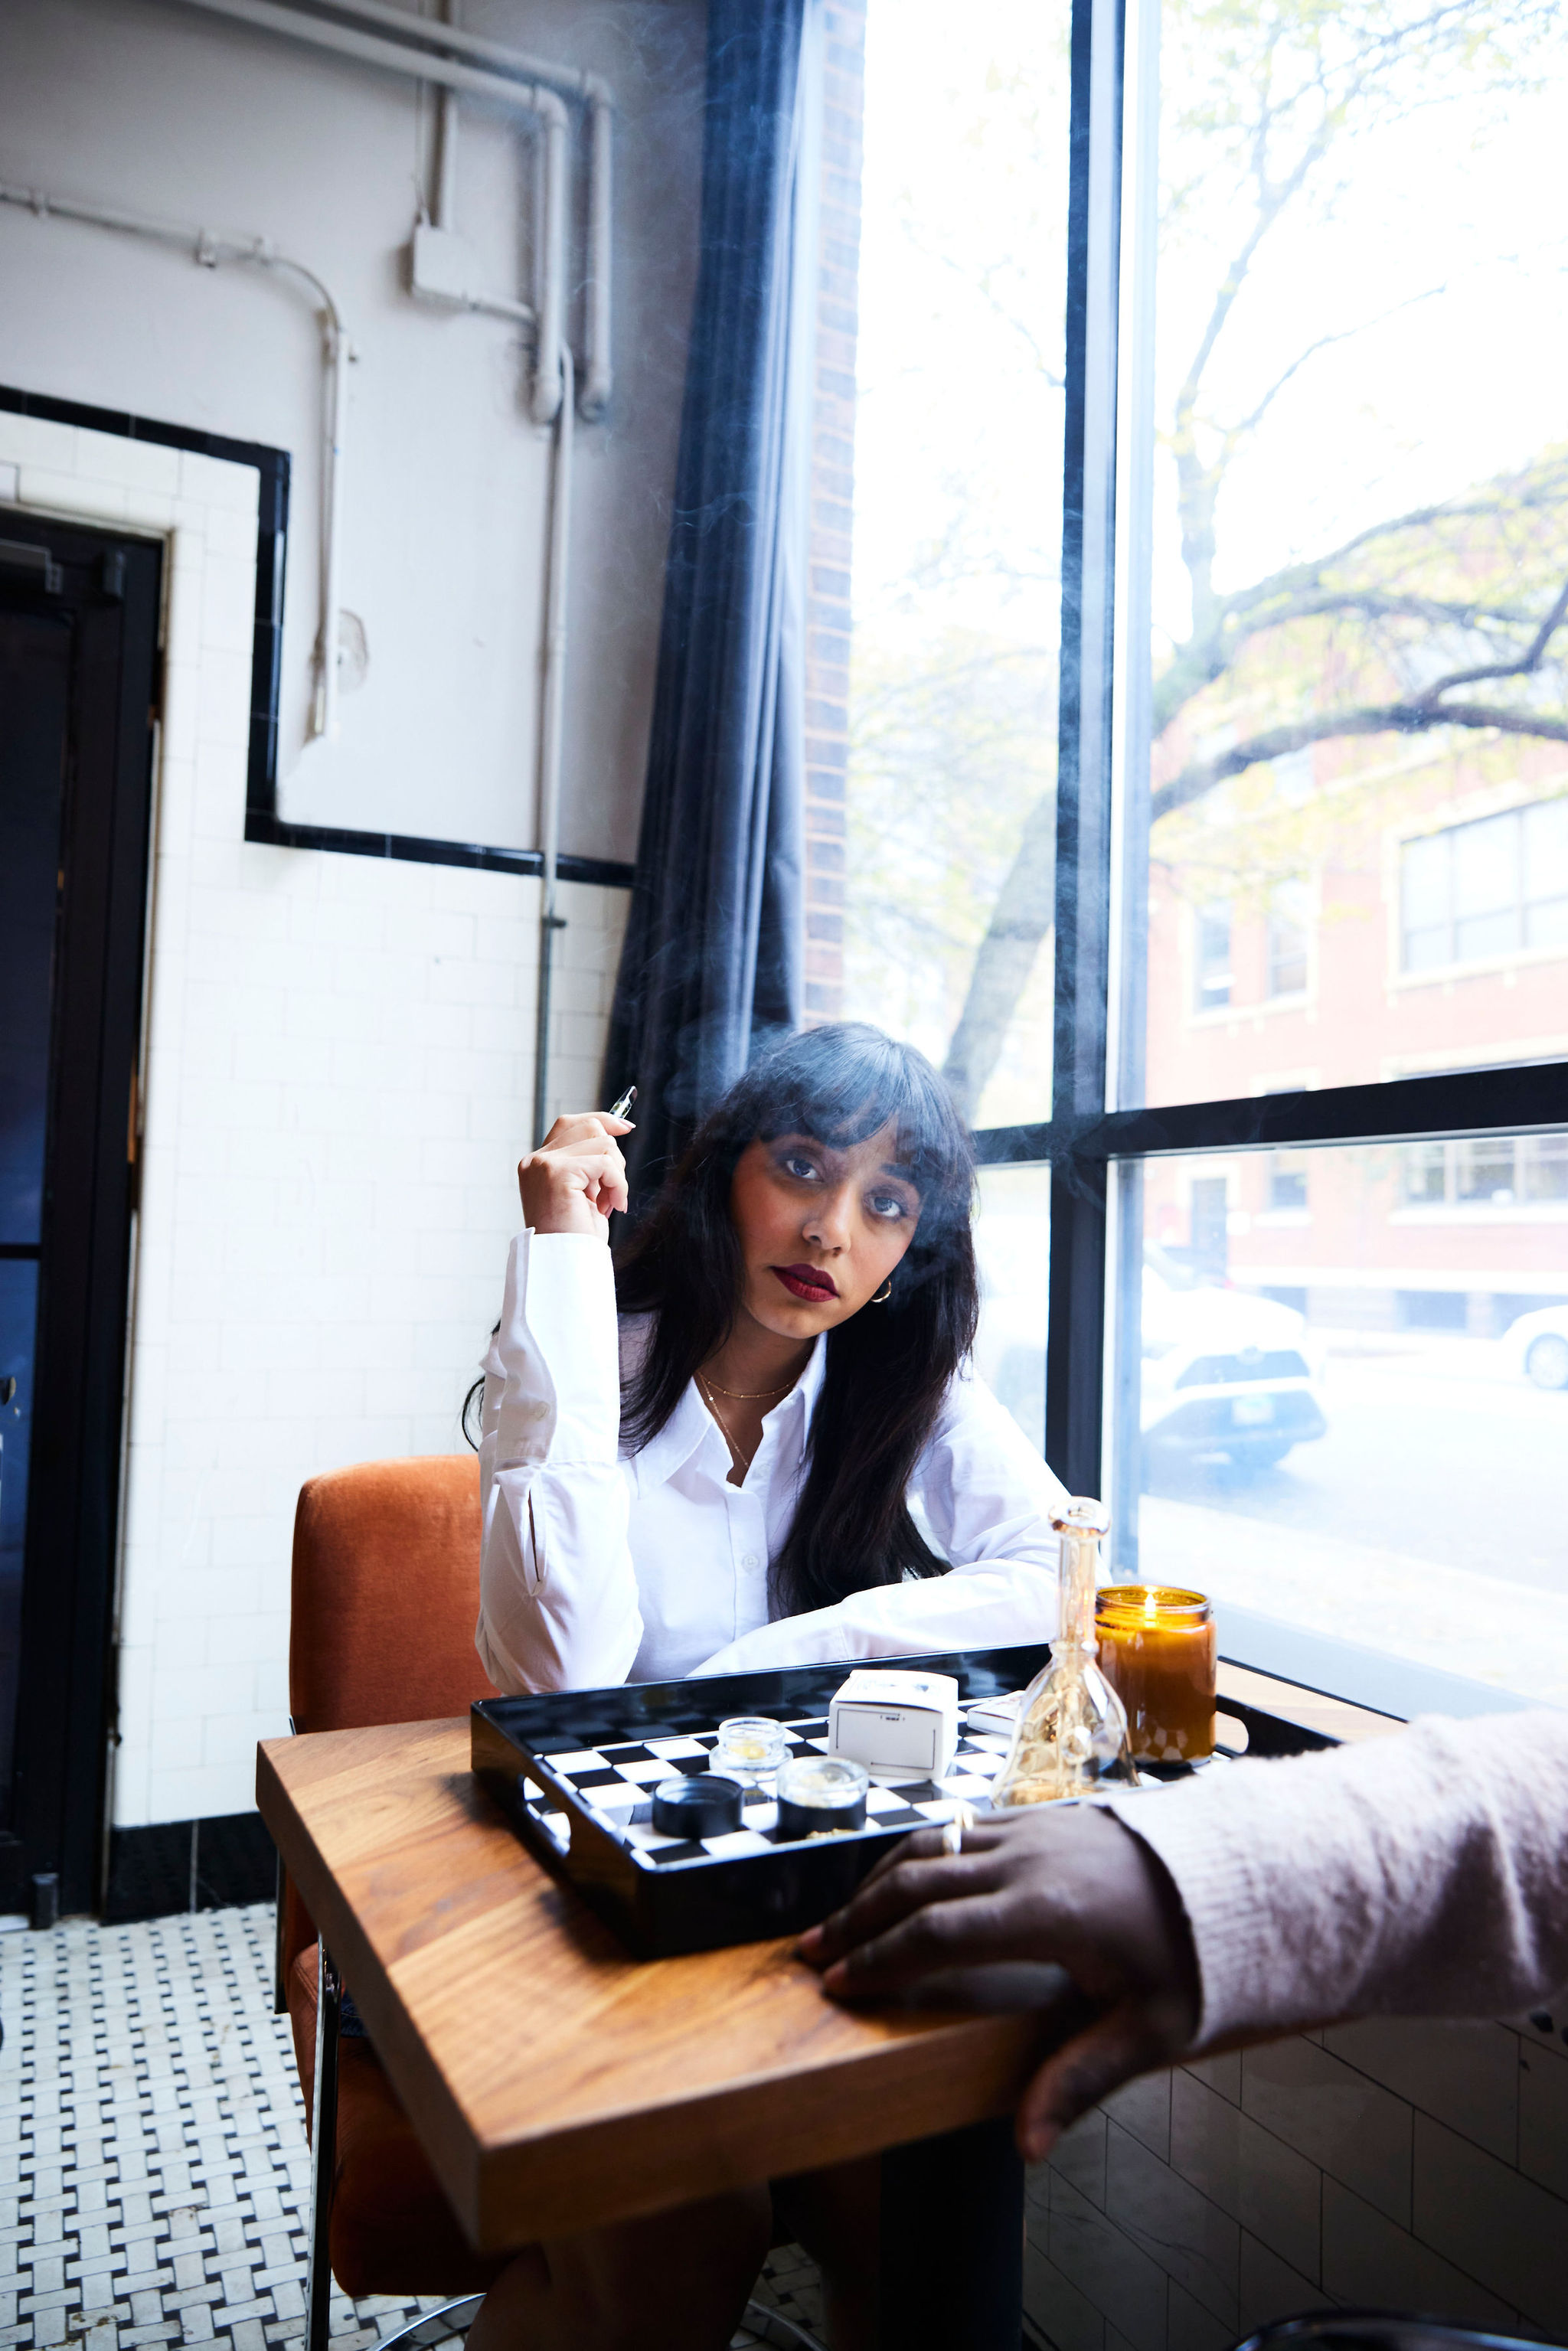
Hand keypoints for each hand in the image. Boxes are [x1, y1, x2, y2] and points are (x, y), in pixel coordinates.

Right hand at [518, 1112, 633, 1236]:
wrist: (564, 1264)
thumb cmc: (576, 1237)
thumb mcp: (584, 1192)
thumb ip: (589, 1163)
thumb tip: (616, 1129)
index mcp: (538, 1164)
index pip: (570, 1124)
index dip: (602, 1121)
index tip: (626, 1127)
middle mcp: (535, 1160)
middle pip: (589, 1126)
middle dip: (613, 1156)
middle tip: (610, 1191)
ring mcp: (544, 1164)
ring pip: (602, 1143)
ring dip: (617, 1175)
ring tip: (607, 1203)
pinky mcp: (557, 1173)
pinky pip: (606, 1163)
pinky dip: (618, 1185)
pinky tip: (612, 1207)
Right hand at [797, 1805, 1199, 2161]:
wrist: (1229, 1872)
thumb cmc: (1190, 1955)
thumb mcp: (1151, 2028)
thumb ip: (1081, 2079)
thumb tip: (1027, 2146)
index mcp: (1048, 1912)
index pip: (939, 1932)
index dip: (881, 1960)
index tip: (838, 1985)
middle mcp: (1027, 1861)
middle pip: (917, 1882)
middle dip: (856, 1920)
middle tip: (810, 1955)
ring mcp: (1027, 1830)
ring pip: (929, 1846)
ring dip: (875, 1884)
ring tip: (836, 1922)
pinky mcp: (1034, 1817)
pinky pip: (955, 1830)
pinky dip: (913, 1858)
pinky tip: (894, 1887)